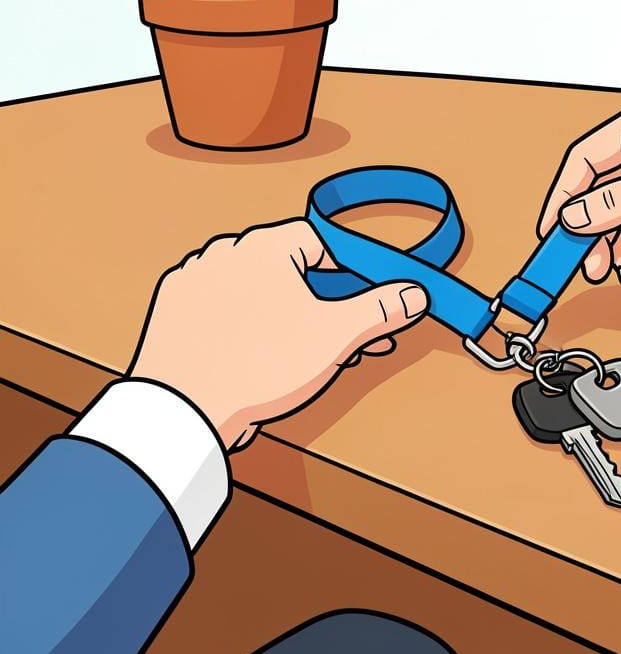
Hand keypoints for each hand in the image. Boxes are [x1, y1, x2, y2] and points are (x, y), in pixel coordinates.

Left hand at [130, 219, 427, 449]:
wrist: (183, 412)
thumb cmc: (259, 365)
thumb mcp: (335, 336)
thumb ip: (379, 309)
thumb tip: (415, 293)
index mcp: (265, 245)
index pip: (321, 242)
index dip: (349, 275)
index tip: (362, 306)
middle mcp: (225, 251)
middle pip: (290, 267)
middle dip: (323, 302)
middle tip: (342, 339)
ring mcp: (194, 278)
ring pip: (256, 289)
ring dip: (285, 313)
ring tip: (301, 354)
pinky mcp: (172, 309)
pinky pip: (223, 307)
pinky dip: (245, 324)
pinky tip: (257, 355)